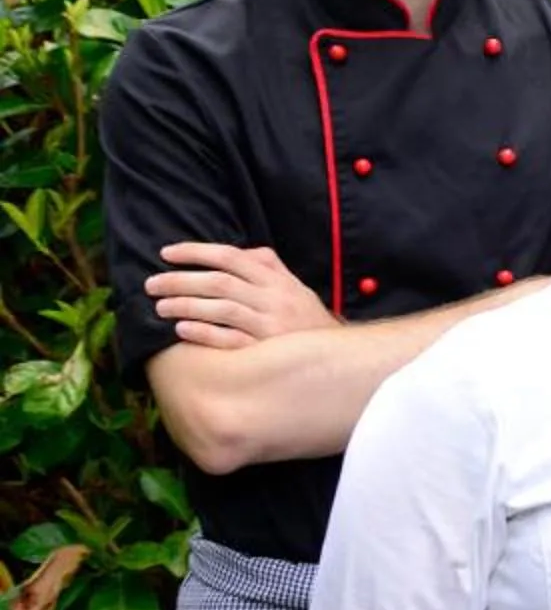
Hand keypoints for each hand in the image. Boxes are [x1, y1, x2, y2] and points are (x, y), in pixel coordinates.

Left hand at [148, 242, 334, 346]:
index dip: (195, 252)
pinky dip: (204, 333)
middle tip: (152, 284)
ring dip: (186, 305)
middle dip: (181, 280)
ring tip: (160, 307)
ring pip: (222, 309)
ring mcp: (270, 326)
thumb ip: (270, 268)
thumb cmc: (307, 321)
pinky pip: (230, 340)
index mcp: (277, 280)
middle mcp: (274, 299)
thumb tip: (243, 252)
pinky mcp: (266, 351)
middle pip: (220, 282)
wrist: (338, 358)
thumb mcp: (295, 288)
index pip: (231, 257)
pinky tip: (182, 330)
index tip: (166, 254)